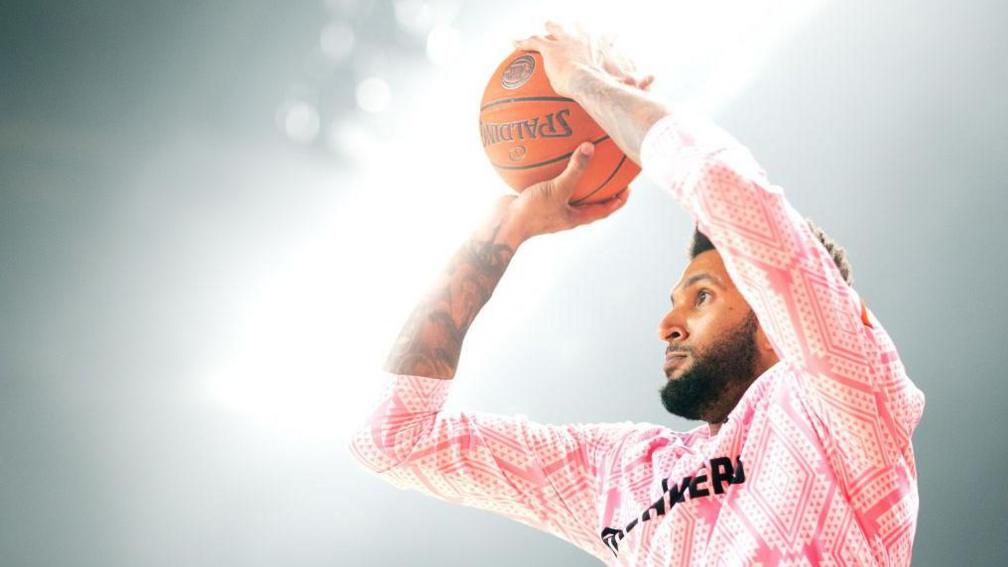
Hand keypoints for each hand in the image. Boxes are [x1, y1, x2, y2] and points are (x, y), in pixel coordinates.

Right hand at [504, 141, 630, 239]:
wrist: (503, 223)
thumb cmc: (533, 212)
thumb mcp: (558, 189)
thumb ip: (575, 169)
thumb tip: (590, 147)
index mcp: (575, 218)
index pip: (604, 210)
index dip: (618, 201)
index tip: (628, 189)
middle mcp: (564, 214)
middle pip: (589, 202)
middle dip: (600, 189)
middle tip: (610, 174)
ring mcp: (549, 208)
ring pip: (567, 193)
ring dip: (575, 180)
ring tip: (581, 161)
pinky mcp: (534, 200)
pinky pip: (547, 184)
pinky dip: (550, 172)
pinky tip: (547, 156)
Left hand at [513, 21, 653, 98]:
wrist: (590, 83)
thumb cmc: (609, 88)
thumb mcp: (627, 85)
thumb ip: (638, 83)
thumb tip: (653, 81)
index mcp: (599, 46)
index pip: (603, 38)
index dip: (606, 37)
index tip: (609, 34)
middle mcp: (582, 39)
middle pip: (575, 28)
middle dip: (571, 27)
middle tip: (566, 28)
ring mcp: (565, 41)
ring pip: (552, 29)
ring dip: (547, 29)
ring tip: (541, 30)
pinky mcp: (549, 48)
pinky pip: (531, 42)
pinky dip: (522, 43)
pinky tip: (512, 44)